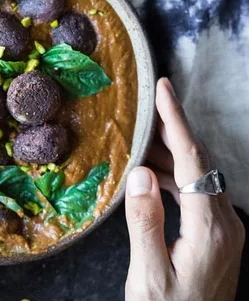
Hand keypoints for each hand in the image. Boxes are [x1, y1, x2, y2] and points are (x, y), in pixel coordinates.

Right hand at [124, 78, 244, 300]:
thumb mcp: (148, 275)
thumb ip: (145, 222)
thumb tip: (139, 172)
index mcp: (209, 227)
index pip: (194, 160)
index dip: (176, 121)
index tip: (163, 90)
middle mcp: (224, 221)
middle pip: (201, 160)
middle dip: (175, 128)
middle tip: (150, 104)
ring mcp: (225, 227)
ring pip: (200, 174)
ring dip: (172, 153)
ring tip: (142, 141)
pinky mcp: (217, 233)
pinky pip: (197, 191)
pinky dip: (175, 175)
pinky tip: (153, 175)